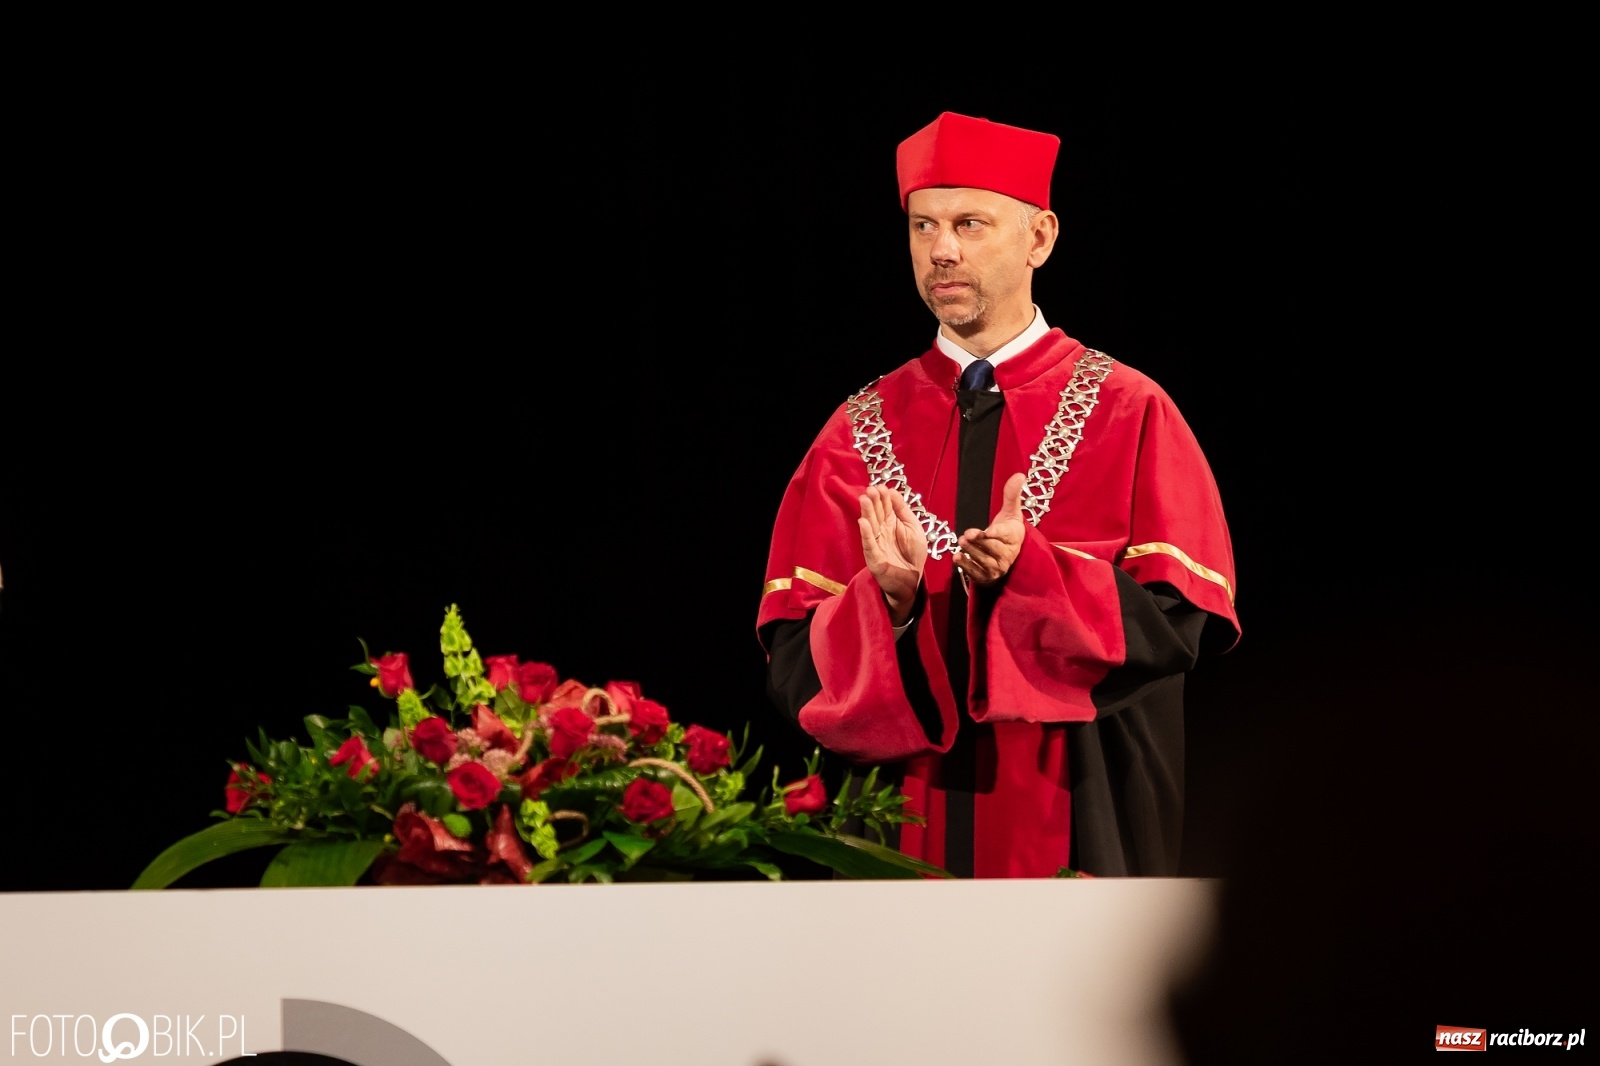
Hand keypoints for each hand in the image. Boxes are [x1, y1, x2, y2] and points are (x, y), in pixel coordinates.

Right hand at [858, 485, 925, 625]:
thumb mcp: (914, 527)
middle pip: (876, 513)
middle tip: (870, 489)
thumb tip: (892, 491)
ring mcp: (876, 543)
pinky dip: (866, 534)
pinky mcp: (874, 558)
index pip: (884, 506)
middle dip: (873, 501)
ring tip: (864, 499)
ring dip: (867, 512)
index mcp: (891, 522)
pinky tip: (863, 522)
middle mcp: (881, 531)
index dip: (882, 497)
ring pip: (870, 526)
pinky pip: (869, 544)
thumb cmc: (913, 554)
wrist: (913, 580)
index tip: (880, 486)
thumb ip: (903, 510)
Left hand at [955, 473, 1025, 587]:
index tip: (984, 531)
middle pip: (991, 548)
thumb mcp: (1011, 512)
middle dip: (979, 543)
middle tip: (965, 536)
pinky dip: (966, 566)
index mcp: (1014, 536)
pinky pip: (976, 573)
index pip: (1003, 535)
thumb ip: (1012, 495)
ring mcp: (997, 567)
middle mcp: (1007, 554)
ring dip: (971, 553)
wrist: (1011, 554)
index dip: (993, 534)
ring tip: (961, 544)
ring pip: (983, 560)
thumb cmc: (1009, 529)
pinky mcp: (987, 576)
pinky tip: (957, 558)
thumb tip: (1019, 474)